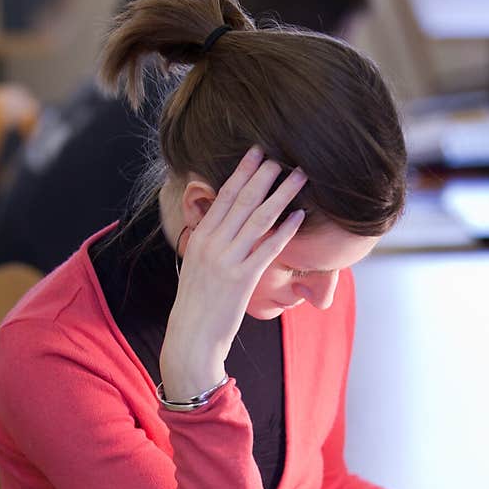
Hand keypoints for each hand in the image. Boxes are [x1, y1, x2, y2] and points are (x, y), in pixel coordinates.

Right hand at [160, 148, 306, 401]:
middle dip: (263, 174)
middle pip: (242, 201)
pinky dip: (284, 231)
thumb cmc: (197, 304)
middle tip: (283, 154)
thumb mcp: (198, 266)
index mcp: (200, 237)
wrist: (190, 337)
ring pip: (257, 219)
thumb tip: (227, 225)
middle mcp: (211, 244)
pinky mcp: (242, 280)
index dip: (242, 172)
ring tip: (298, 176)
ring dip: (280, 195)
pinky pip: (267, 249)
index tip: (256, 152)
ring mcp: (226, 261)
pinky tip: (298, 216)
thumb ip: (212, 243)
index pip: (223, 196)